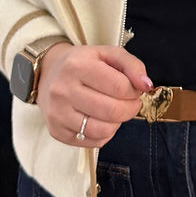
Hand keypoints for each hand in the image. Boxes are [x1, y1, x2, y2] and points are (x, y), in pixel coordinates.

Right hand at [36, 43, 150, 147]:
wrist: (48, 72)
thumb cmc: (83, 63)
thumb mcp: (108, 54)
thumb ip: (132, 66)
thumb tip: (147, 86)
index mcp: (77, 66)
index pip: (119, 86)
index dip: (134, 91)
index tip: (134, 89)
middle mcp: (63, 90)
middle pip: (112, 111)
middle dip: (130, 109)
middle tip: (130, 103)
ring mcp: (57, 113)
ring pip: (103, 131)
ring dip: (118, 123)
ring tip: (115, 111)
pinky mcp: (56, 131)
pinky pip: (92, 142)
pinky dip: (105, 134)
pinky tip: (101, 120)